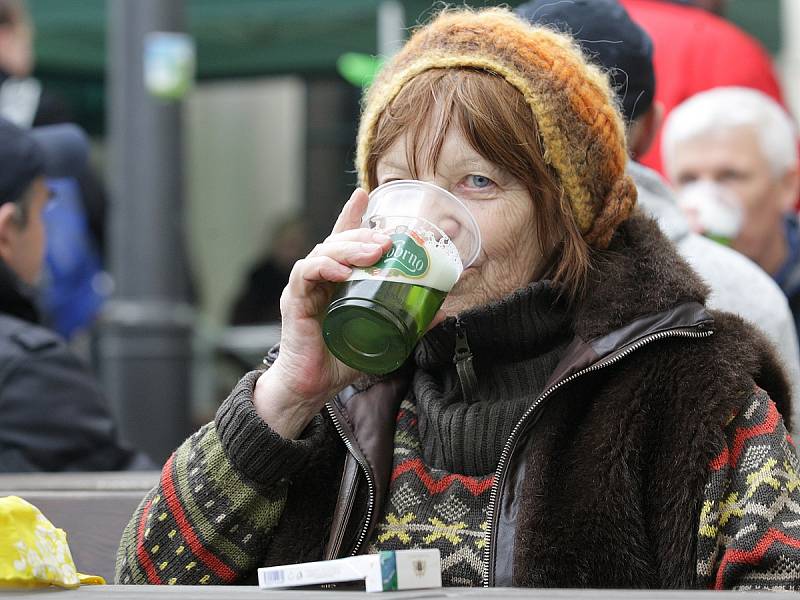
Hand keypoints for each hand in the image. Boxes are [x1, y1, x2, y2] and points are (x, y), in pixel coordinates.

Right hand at [253, 189, 391, 437]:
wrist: (312, 386)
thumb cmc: (342, 358)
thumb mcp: (382, 336)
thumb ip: (410, 322)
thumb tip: (444, 313)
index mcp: (338, 279)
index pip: (344, 240)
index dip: (353, 216)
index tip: (366, 195)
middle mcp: (320, 277)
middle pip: (339, 242)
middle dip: (364, 234)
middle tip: (389, 238)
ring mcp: (305, 286)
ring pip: (325, 251)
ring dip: (350, 247)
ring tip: (374, 251)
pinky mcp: (295, 300)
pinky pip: (306, 274)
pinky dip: (324, 267)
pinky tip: (341, 270)